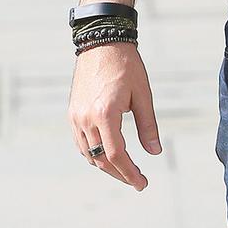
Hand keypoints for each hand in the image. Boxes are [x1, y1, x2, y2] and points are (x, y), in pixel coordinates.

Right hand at [68, 43, 161, 190]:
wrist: (101, 43)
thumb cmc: (127, 67)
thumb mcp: (143, 96)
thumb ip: (148, 126)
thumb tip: (155, 152)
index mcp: (105, 114)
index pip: (116, 155)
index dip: (130, 173)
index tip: (142, 184)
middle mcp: (86, 118)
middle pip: (101, 159)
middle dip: (120, 174)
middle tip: (138, 181)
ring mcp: (76, 117)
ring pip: (89, 154)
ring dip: (106, 166)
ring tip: (126, 171)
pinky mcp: (72, 113)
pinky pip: (81, 143)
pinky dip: (94, 154)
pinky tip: (108, 156)